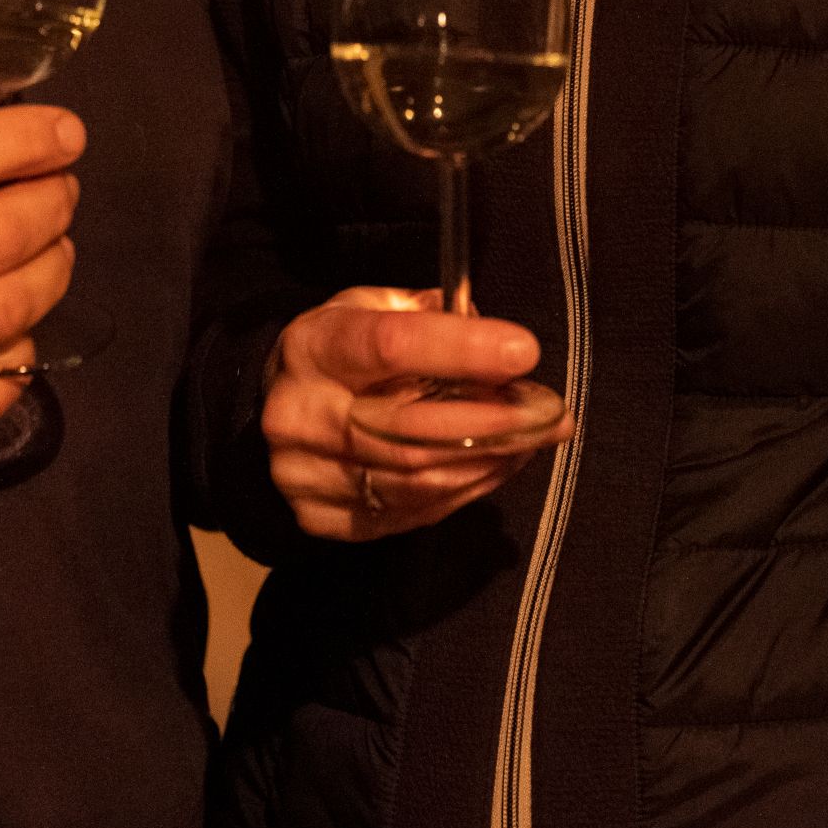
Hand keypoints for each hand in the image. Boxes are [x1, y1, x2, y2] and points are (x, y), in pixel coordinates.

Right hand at [265, 289, 572, 541]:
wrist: (276, 406)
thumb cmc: (342, 350)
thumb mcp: (372, 308)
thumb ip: (434, 319)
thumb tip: (501, 351)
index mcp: (314, 345)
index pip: (389, 345)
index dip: (461, 350)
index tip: (523, 352)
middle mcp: (301, 413)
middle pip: (410, 428)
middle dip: (494, 422)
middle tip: (550, 412)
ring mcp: (306, 474)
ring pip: (417, 479)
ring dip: (489, 462)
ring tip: (533, 439)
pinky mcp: (322, 518)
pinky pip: (412, 513)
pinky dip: (466, 491)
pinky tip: (496, 466)